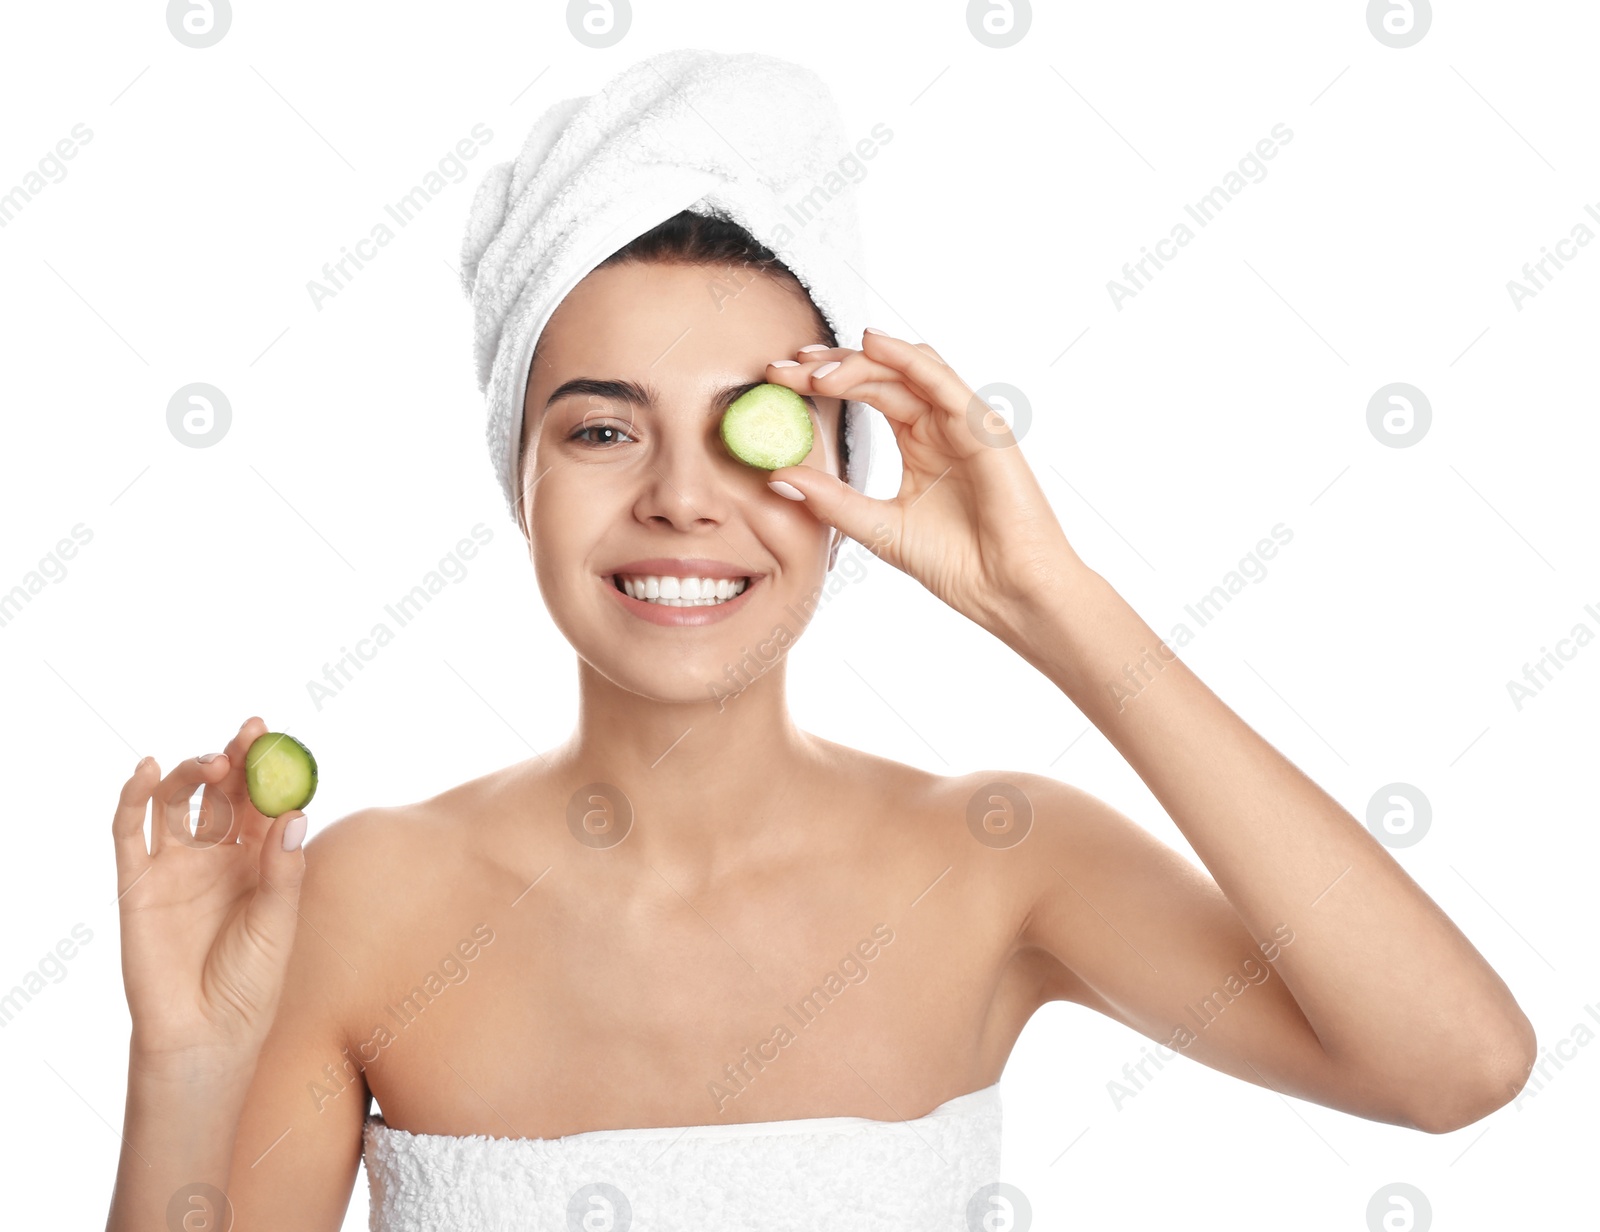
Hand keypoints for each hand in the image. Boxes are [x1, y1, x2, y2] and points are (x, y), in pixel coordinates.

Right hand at [113, 716, 309, 1077]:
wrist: (204, 1032)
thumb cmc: (251, 981)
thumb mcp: (277, 922)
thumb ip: (282, 869)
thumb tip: (295, 812)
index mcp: (259, 861)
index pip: (263, 802)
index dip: (265, 768)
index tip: (273, 735)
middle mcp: (217, 856)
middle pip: (222, 793)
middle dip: (234, 760)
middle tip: (248, 734)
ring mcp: (176, 866)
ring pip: (178, 802)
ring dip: (191, 772)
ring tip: (212, 761)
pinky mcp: (137, 882)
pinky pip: (129, 832)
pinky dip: (133, 798)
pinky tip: (145, 770)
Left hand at [763, 330, 1087, 638]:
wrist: (1006, 593)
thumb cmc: (956, 563)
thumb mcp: (877, 527)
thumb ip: (831, 499)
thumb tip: (776, 477)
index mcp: (917, 439)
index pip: (865, 392)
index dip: (820, 382)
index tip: (773, 380)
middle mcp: (940, 422)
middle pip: (880, 373)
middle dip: (828, 366)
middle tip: (781, 369)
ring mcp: (964, 421)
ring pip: (909, 368)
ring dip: (860, 361)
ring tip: (815, 369)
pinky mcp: (984, 428)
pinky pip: (943, 382)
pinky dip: (907, 360)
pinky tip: (873, 346)